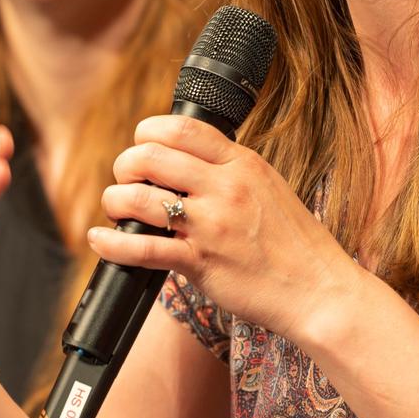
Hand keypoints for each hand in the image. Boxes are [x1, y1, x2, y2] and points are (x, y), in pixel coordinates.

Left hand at [88, 114, 358, 344]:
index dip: (147, 132)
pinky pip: (142, 247)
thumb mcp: (267, 187)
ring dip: (115, 201)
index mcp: (242, 163)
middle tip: (125, 181)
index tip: (140, 146)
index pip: (181, 128)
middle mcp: (225, 188)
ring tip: (116, 209)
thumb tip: (183, 160)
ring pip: (139, 197)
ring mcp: (211, 225)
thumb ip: (227, 171)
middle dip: (125, 165)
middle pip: (150, 156)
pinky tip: (100, 240)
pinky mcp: (201, 263)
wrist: (318, 290)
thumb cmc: (293, 244)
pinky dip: (112, 244)